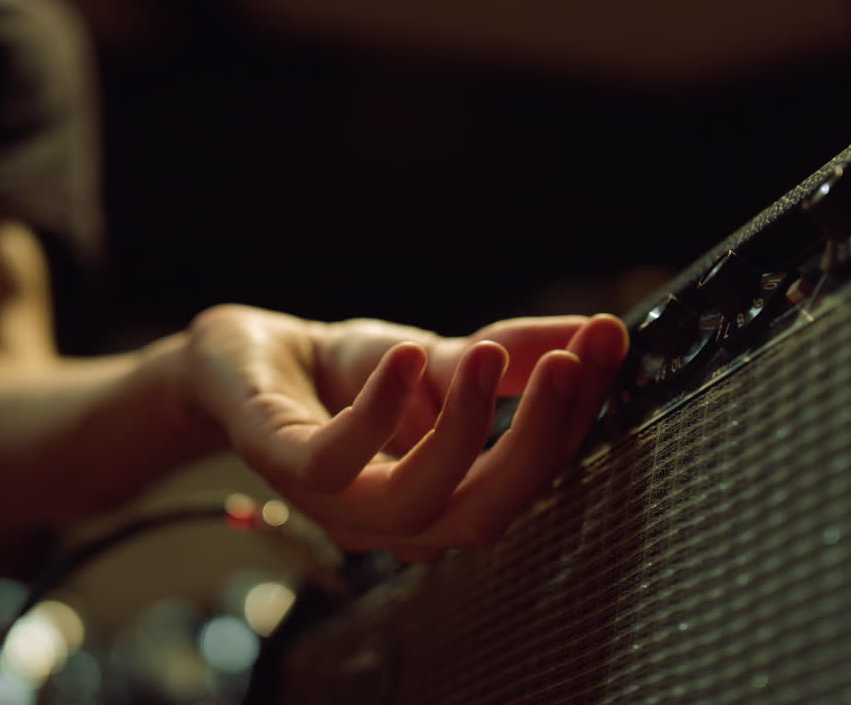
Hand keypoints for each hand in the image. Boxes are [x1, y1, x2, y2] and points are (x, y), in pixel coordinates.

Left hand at [183, 305, 628, 560]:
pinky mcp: (280, 461)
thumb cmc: (346, 375)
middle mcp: (393, 518)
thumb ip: (517, 356)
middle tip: (572, 366)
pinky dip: (378, 414)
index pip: (527, 478)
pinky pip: (333, 462)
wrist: (243, 361)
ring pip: (416, 505)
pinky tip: (409, 355)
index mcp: (443, 497)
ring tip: (487, 357)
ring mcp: (333, 500)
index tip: (607, 349)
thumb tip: (603, 333)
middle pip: (484, 514)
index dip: (574, 419)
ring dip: (466, 432)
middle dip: (539, 441)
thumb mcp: (444, 357)